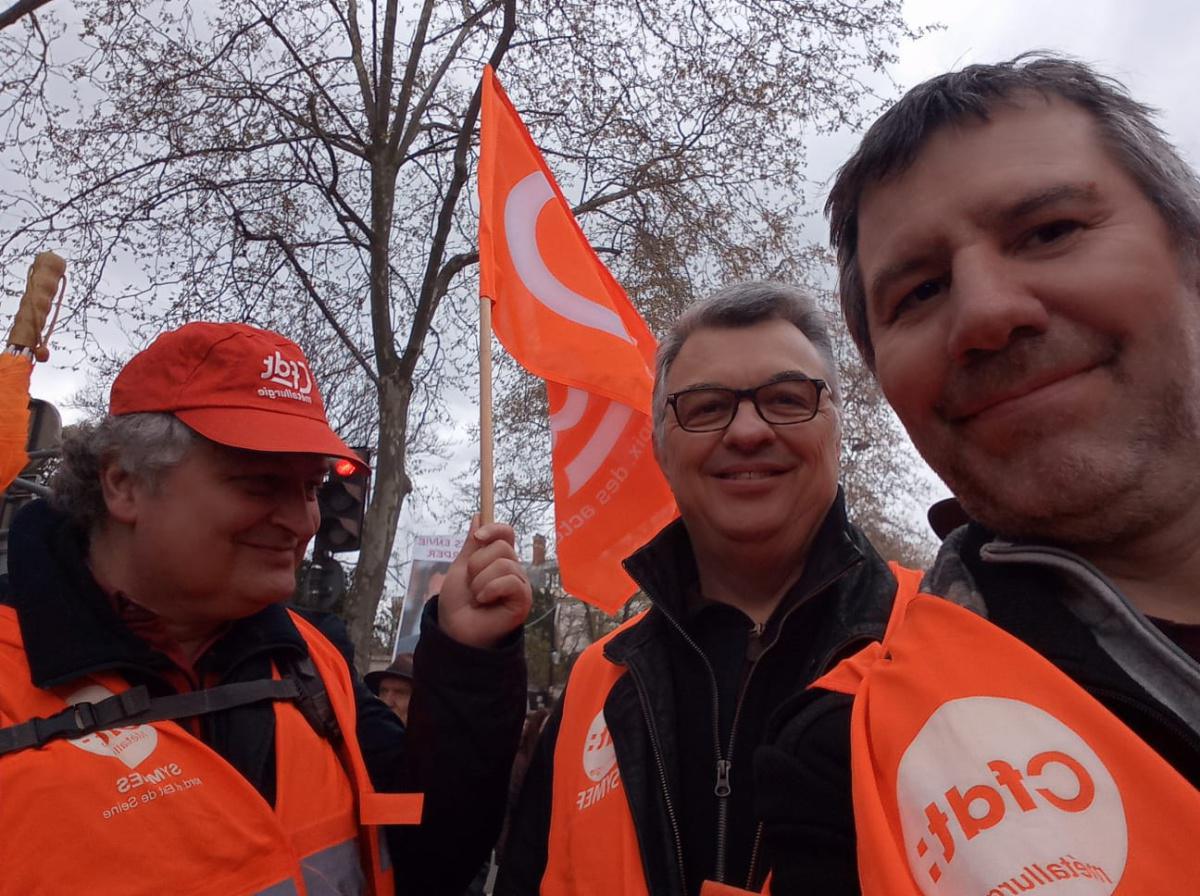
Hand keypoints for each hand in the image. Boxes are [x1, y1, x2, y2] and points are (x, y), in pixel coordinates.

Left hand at [438, 514, 531, 647]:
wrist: (455, 629)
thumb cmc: (458, 602)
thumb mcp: (460, 567)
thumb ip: (471, 544)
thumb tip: (478, 515)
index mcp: (498, 559)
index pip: (506, 532)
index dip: (494, 529)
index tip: (477, 537)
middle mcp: (512, 569)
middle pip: (502, 547)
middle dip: (477, 564)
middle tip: (472, 584)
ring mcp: (519, 584)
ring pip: (504, 564)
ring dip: (481, 581)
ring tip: (477, 596)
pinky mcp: (523, 599)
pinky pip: (510, 581)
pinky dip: (491, 589)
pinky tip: (484, 601)